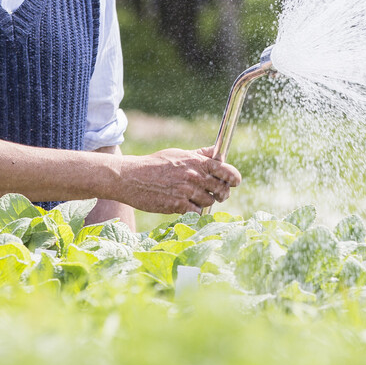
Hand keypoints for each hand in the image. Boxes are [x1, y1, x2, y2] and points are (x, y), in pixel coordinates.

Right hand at [114, 147, 241, 213]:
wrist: (131, 177)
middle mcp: (194, 175)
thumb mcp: (178, 154)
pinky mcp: (177, 205)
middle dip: (222, 193)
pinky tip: (187, 207)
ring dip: (205, 202)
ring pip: (209, 202)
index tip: (235, 182)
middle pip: (221, 189)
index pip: (226, 170)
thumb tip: (216, 152)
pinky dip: (195, 211)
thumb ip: (199, 155)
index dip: (234, 177)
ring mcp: (186, 191)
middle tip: (217, 194)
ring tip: (195, 199)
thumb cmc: (154, 164)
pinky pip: (196, 212)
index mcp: (196, 161)